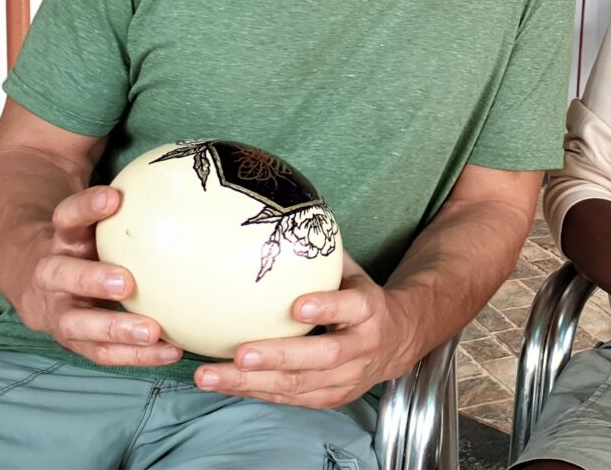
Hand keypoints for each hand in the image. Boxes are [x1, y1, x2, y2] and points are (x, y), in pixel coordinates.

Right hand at [15, 186, 180, 366]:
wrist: (39, 271)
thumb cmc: (88, 238)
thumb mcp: (98, 214)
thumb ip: (130, 196)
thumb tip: (186, 156)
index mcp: (60, 237)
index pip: (66, 216)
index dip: (86, 207)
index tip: (112, 198)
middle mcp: (52, 273)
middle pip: (59, 275)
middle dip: (90, 279)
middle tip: (126, 282)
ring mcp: (57, 309)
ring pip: (74, 323)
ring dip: (112, 328)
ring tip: (151, 332)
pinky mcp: (71, 338)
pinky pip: (100, 351)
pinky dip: (132, 355)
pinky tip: (170, 351)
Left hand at [194, 255, 415, 407]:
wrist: (400, 340)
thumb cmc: (364, 300)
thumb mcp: (355, 274)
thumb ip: (324, 255)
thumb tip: (285, 212)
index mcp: (370, 311)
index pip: (353, 308)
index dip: (327, 307)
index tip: (297, 305)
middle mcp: (362, 347)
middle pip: (322, 356)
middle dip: (279, 356)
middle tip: (240, 353)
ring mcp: (347, 377)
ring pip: (300, 385)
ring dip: (252, 383)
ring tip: (210, 375)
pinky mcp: (331, 397)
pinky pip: (290, 398)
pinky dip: (255, 392)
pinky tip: (223, 383)